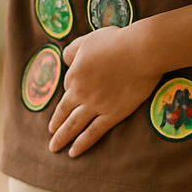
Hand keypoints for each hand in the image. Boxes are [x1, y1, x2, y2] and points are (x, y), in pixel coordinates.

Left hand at [47, 24, 162, 156]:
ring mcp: (96, 106)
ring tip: (55, 147)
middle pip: (64, 111)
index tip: (79, 91)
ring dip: (63, 137)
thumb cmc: (117, 42)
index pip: (68, 85)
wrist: (141, 52)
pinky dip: (82, 143)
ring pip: (74, 125)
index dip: (73, 87)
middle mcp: (81, 93)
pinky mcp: (113, 114)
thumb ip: (73, 50)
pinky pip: (93, 133)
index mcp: (74, 74)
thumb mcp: (88, 40)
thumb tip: (66, 60)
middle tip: (51, 134)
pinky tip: (73, 152)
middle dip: (56, 124)